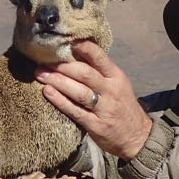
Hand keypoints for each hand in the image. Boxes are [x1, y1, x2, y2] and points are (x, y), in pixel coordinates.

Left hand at [35, 40, 153, 159]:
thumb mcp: (119, 84)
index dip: (84, 48)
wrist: (138, 136)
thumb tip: (75, 52)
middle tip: (43, 61)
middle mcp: (110, 91)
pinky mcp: (95, 125)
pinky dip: (59, 100)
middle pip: (84, 74)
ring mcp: (103, 108)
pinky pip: (74, 111)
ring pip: (78, 92)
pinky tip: (47, 92)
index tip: (67, 41)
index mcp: (116, 77)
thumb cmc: (123, 105)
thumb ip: (100, 71)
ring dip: (57, 81)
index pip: (100, 58)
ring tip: (40, 74)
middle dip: (62, 66)